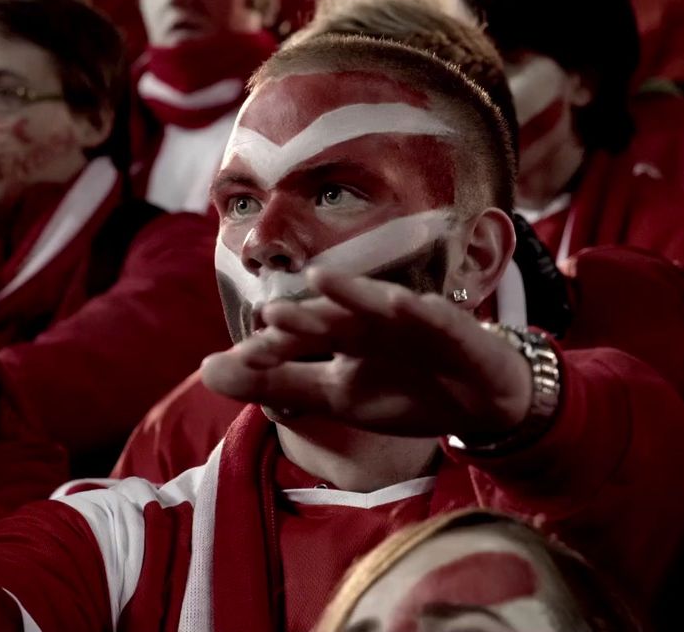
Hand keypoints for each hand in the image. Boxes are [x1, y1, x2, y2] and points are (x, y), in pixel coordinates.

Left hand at [201, 270, 532, 438]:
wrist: (480, 402)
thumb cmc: (405, 391)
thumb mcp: (337, 397)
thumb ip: (275, 383)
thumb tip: (203, 370)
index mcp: (341, 337)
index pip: (299, 342)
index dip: (271, 351)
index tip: (237, 360)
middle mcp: (372, 321)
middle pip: (334, 318)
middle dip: (305, 318)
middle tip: (271, 318)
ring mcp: (414, 322)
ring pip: (380, 304)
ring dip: (354, 293)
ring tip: (323, 281)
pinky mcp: (456, 328)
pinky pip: (439, 316)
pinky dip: (423, 309)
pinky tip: (404, 303)